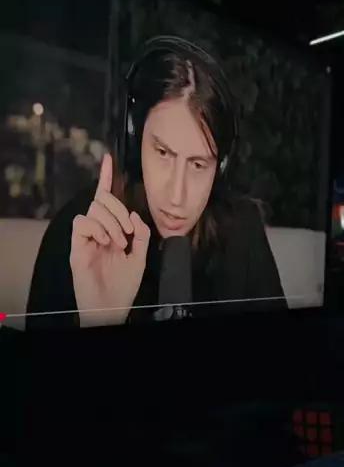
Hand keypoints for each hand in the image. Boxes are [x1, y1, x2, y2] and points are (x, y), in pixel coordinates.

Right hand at [70, 153, 150, 326]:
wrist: (112, 306)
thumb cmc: (124, 286)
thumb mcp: (141, 257)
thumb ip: (142, 234)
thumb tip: (134, 213)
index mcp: (112, 230)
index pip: (107, 200)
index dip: (107, 178)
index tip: (109, 160)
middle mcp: (97, 231)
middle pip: (102, 199)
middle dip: (118, 209)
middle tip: (128, 232)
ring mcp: (86, 238)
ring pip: (94, 209)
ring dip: (112, 223)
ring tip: (117, 243)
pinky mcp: (77, 246)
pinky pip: (82, 223)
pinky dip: (96, 228)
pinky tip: (104, 242)